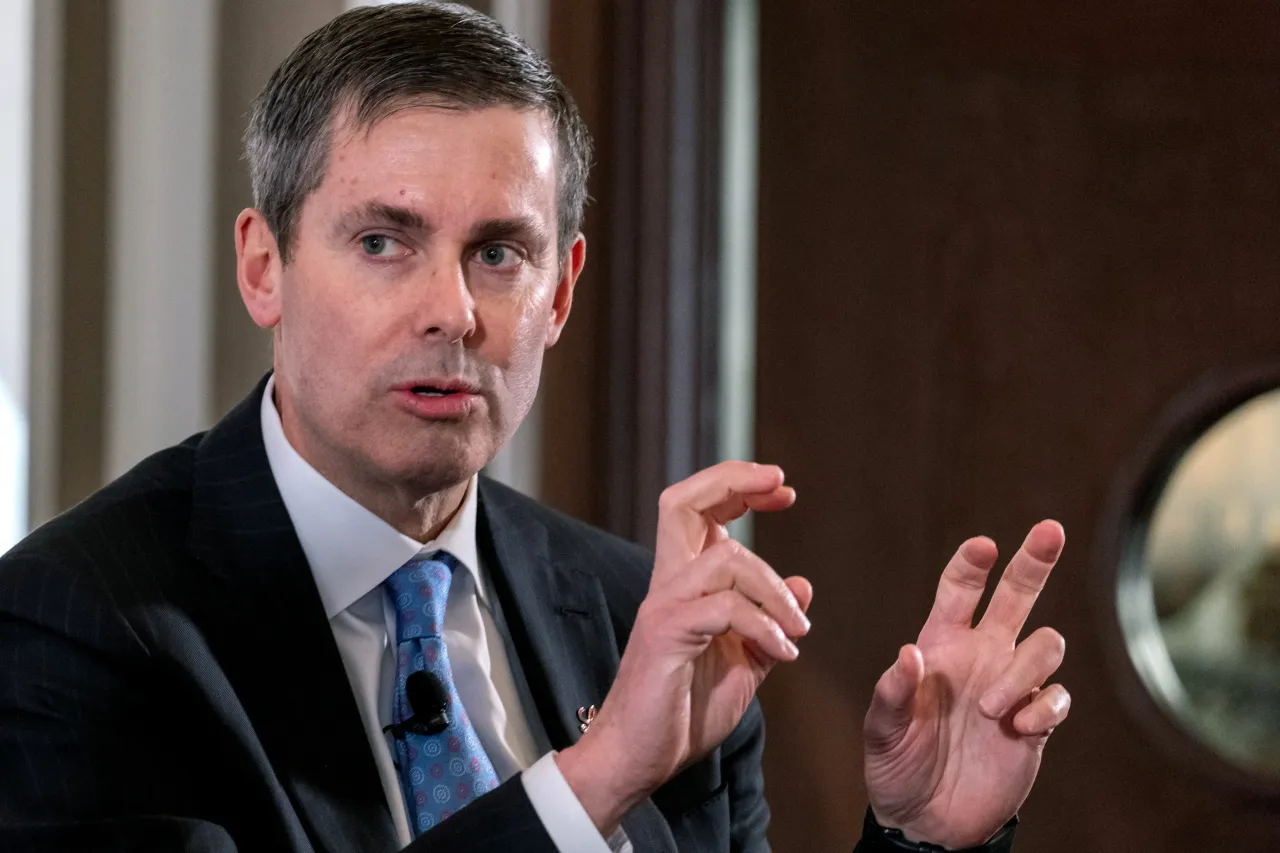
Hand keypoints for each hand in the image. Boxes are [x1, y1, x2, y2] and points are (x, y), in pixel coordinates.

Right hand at [557, 462, 812, 832]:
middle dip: (734, 480)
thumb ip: (768, 625)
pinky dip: (764, 627)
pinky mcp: (666, 635)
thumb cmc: (683, 712)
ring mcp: (664, 606)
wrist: (638, 759)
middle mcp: (669, 584)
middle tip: (783, 486)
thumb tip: (804, 586)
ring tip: (798, 631)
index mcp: (684, 585)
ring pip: (724, 556)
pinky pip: (725, 609)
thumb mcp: (741, 665)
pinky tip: (782, 655)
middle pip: (683, 502)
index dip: (739, 487)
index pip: (699, 510)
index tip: (783, 490)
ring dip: (775, 589)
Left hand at [863, 521, 1070, 848]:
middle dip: (1034, 561)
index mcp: (941, 645)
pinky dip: (1043, 707)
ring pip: (1046, 643)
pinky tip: (1018, 728)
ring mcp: (1012, 686)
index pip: (960, 591)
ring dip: (1022, 670)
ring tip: (990, 709)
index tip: (982, 547)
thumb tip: (910, 654)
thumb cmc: (896, 765)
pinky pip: (1056, 697)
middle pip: (1018, 595)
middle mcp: (982, 656)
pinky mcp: (1036, 724)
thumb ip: (893, 692)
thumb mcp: (881, 730)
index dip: (971, 565)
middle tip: (1049, 529)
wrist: (927, 820)